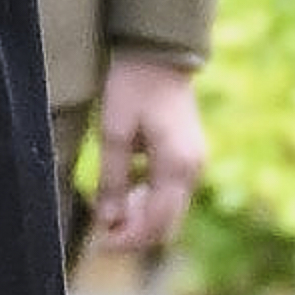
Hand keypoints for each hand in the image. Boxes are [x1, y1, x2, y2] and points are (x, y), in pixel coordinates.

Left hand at [86, 54, 207, 254]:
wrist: (159, 50)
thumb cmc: (133, 85)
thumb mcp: (114, 132)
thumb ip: (113, 180)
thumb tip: (108, 222)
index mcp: (177, 166)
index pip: (155, 224)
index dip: (126, 241)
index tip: (99, 244)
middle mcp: (193, 169)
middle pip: (166, 224)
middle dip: (135, 234)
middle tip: (101, 232)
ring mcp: (195, 162)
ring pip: (170, 210)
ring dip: (141, 218)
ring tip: (110, 210)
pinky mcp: (189, 155)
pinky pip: (172, 193)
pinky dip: (150, 201)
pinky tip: (128, 191)